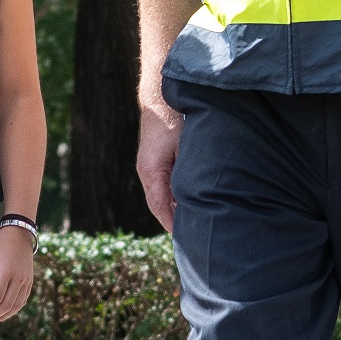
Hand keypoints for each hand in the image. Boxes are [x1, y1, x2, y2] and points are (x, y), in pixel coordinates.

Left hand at [0, 226, 34, 324]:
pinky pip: (22, 301)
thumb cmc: (0, 245)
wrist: (20, 235)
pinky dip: (13, 310)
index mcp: (7, 272)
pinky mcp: (30, 282)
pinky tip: (4, 313)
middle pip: (7, 305)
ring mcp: (27, 281)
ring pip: (16, 306)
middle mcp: (19, 279)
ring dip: (3, 315)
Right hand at [136, 102, 182, 232]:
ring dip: (172, 211)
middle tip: (191, 239)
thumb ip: (187, 174)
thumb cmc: (176, 121)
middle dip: (172, 223)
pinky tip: (186, 205)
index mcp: (151, 171)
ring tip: (190, 227)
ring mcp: (147, 168)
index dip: (173, 224)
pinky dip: (171, 200)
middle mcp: (146, 172)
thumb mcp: (186, 149)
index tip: (186, 238)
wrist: (162, 100)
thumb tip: (194, 198)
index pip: (160, 207)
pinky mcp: (153, 164)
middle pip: (157, 206)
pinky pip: (160, 188)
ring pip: (158, 198)